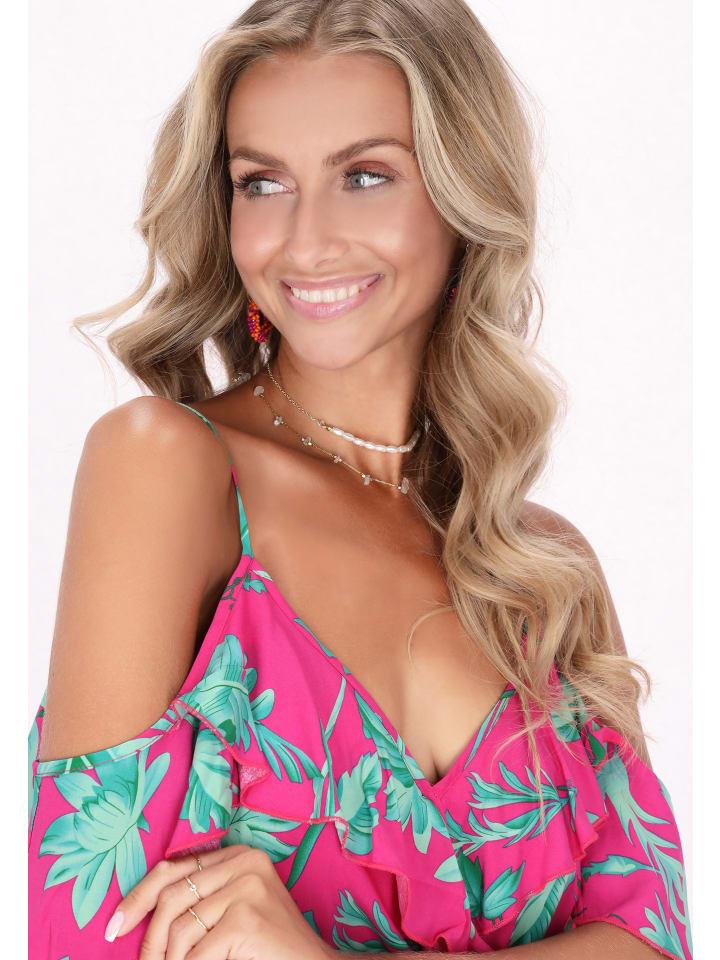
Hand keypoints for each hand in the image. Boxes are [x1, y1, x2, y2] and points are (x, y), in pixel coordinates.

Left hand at [104, 843, 334, 959]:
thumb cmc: (267, 945)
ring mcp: (247, 887)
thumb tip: (135, 916)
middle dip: (148, 939)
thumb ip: (199, 900)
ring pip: (180, 929)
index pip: (173, 869)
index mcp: (238, 855)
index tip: (115, 927)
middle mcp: (244, 862)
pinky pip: (197, 953)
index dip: (138, 898)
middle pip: (171, 897)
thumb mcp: (231, 910)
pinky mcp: (246, 918)